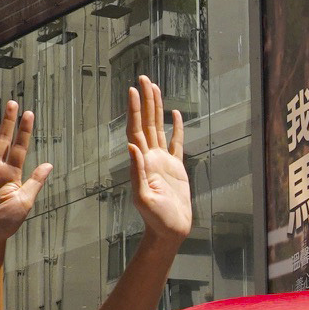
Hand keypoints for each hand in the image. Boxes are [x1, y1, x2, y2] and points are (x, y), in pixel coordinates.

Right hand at [0, 100, 51, 248]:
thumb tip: (49, 164)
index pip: (19, 147)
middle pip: (1, 140)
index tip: (29, 113)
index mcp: (12, 174)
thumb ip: (35, 181)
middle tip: (10, 102)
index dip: (24, 131)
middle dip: (6, 122)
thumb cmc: (7, 222)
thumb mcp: (25, 201)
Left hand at [123, 76, 193, 246]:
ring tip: (155, 88)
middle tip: (142, 79)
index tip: (133, 90)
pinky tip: (174, 115)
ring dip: (156, 108)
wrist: (170, 231)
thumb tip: (132, 148)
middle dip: (144, 100)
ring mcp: (163, 162)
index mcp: (143, 162)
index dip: (134, 110)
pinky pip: (176, 143)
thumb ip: (137, 172)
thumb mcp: (143, 197)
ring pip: (159, 128)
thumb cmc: (156, 219)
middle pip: (146, 122)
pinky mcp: (176, 168)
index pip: (136, 130)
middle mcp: (151, 158)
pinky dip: (175, 128)